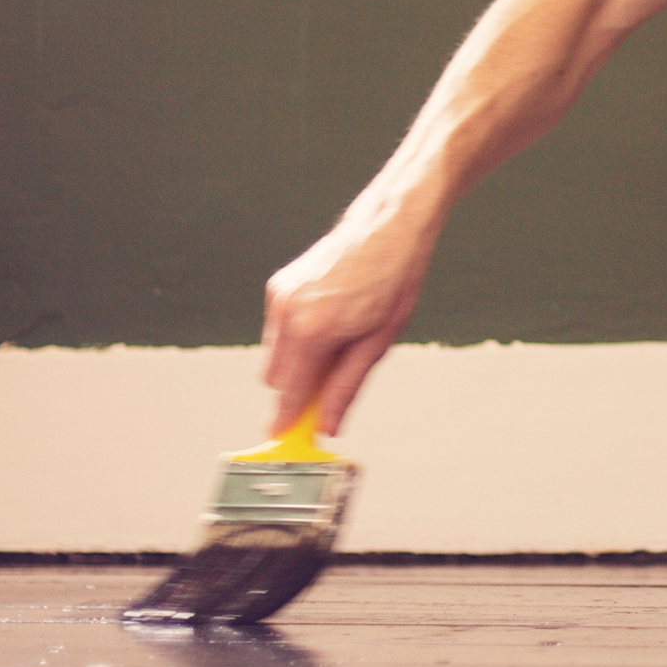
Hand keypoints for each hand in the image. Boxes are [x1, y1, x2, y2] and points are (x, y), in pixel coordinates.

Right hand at [258, 203, 433, 435]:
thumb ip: (347, 387)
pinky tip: (330, 322)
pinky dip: (295, 338)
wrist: (389, 227)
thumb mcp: (378, 343)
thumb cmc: (393, 282)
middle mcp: (287, 313)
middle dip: (298, 390)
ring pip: (273, 355)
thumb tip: (329, 425)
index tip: (285, 439)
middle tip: (331, 388)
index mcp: (313, 331)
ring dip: (298, 363)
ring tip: (339, 343)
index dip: (287, 420)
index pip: (288, 393)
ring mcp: (279, 296)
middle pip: (275, 379)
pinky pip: (277, 330)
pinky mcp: (278, 285)